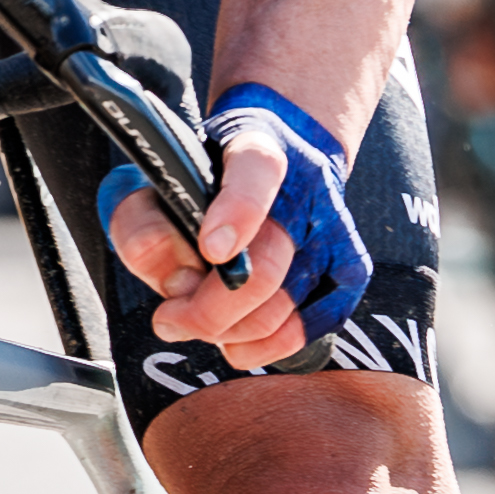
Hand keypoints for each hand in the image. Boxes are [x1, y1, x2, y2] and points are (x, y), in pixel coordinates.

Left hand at [99, 87, 367, 369]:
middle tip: (170, 318)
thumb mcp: (160, 180)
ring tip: (195, 321)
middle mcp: (306, 186)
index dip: (238, 212)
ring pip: (282, 306)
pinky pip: (312, 326)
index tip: (210, 249)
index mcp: (255, 146)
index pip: (257, 170)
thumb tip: (176, 282)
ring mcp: (333, 230)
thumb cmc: (207, 179)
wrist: (282, 159)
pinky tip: (234, 341)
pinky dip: (266, 346)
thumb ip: (145, 221)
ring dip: (228, 331)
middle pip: (265, 264)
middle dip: (208, 309)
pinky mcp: (350, 267)